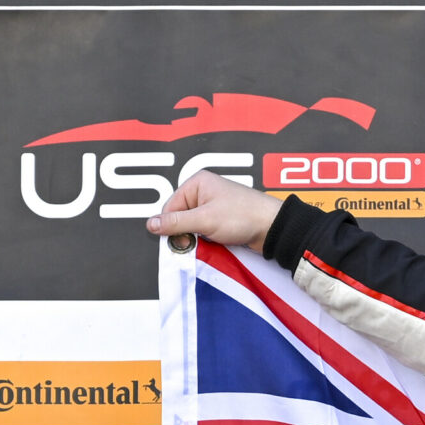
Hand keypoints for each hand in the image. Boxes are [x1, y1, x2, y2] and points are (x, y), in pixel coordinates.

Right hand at [147, 171, 280, 251]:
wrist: (274, 228)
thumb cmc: (244, 216)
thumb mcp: (205, 220)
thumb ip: (176, 223)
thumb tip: (150, 225)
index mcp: (197, 183)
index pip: (170, 207)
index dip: (171, 226)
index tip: (179, 240)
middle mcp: (204, 191)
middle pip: (180, 217)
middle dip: (185, 232)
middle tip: (196, 241)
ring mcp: (214, 205)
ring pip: (192, 226)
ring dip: (197, 237)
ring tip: (210, 240)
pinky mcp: (222, 219)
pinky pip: (205, 231)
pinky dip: (206, 239)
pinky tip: (215, 242)